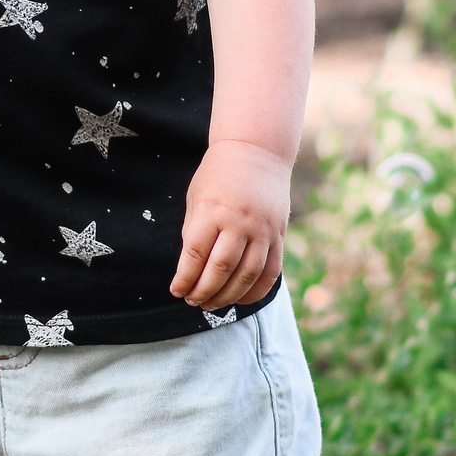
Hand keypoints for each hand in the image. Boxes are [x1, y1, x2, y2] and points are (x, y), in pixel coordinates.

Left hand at [171, 139, 290, 310]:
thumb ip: (194, 232)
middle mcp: (239, 221)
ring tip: (211, 304)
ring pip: (246, 276)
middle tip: (192, 301)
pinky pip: (270, 272)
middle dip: (203, 291)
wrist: (256, 151)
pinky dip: (255, 291)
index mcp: (212, 210)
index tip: (176, 291)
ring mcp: (263, 229)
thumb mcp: (196, 198)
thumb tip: (191, 272)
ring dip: (227, 296)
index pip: (195, 254)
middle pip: (220, 269)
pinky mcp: (279, 235)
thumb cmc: (217, 175)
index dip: (184, 278)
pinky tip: (240, 299)